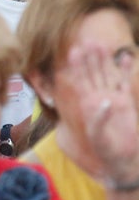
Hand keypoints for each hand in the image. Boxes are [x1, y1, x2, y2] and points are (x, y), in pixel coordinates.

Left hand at [66, 43, 138, 186]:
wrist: (122, 159)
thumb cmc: (106, 151)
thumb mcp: (98, 136)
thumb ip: (100, 119)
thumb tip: (104, 102)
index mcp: (87, 105)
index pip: (80, 82)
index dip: (76, 67)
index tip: (73, 52)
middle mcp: (98, 99)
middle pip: (93, 74)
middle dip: (89, 59)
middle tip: (86, 41)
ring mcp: (113, 99)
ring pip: (108, 75)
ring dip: (104, 61)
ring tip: (100, 44)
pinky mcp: (126, 102)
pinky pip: (124, 83)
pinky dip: (125, 71)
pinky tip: (125, 57)